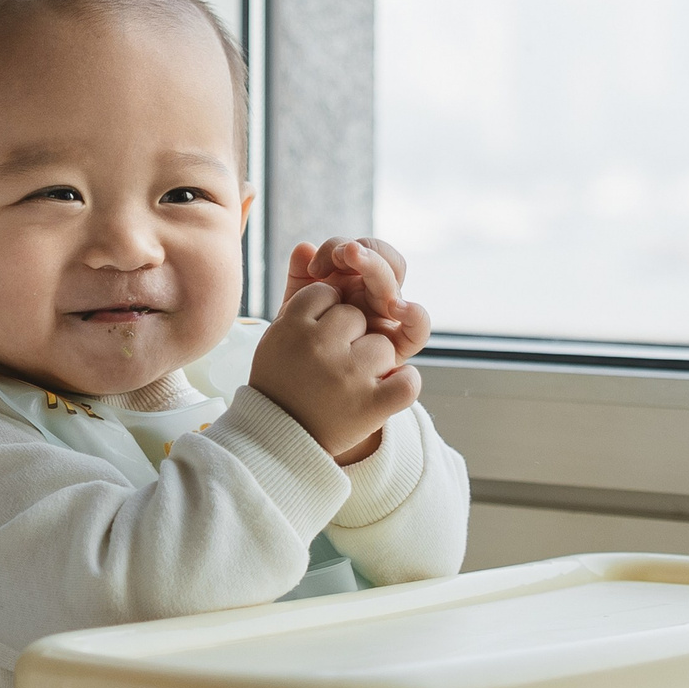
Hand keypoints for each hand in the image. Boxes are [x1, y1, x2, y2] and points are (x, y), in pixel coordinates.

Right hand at [249, 280, 421, 462]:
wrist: (278, 441)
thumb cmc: (284, 378)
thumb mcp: (281, 335)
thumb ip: (299, 288)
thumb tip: (307, 247)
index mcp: (293, 328)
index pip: (326, 295)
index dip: (324, 312)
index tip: (313, 333)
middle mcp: (320, 349)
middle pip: (357, 315)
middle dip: (351, 333)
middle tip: (332, 357)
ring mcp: (349, 378)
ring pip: (385, 347)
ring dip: (375, 363)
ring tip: (349, 382)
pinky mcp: (372, 408)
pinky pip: (410, 382)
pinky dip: (403, 385)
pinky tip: (385, 390)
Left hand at [286, 237, 431, 359]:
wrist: (301, 390)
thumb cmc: (304, 346)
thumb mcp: (296, 309)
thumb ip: (300, 279)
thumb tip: (303, 247)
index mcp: (353, 282)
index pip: (358, 252)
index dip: (338, 248)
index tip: (313, 265)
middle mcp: (375, 296)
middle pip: (383, 261)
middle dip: (362, 253)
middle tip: (339, 255)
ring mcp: (388, 317)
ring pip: (395, 284)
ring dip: (376, 267)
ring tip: (356, 260)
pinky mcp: (398, 346)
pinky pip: (418, 329)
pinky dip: (415, 315)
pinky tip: (396, 308)